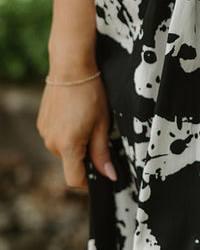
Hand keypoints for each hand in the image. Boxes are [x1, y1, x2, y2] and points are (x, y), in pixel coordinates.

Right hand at [36, 74, 116, 189]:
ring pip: (63, 150)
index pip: (74, 179)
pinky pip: (56, 138)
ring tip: (87, 121)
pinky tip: (76, 115)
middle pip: (71, 163)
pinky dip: (67, 133)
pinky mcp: (42, 123)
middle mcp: (51, 143)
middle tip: (99, 135)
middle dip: (86, 156)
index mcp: (68, 146)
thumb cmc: (92, 95)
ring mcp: (44, 133)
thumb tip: (108, 175)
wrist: (71, 68)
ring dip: (76, 144)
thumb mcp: (102, 125)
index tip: (101, 173)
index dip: (88, 181)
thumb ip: (102, 153)